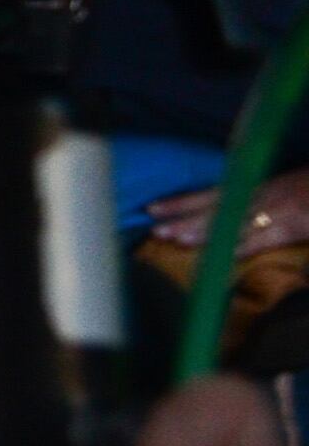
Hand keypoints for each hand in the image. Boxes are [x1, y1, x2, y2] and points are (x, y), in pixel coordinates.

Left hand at [144, 168, 308, 262]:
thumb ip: (255, 198)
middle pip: (214, 208)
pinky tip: (219, 260)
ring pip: (232, 224)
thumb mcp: (281, 187)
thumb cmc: (308, 186)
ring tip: (176, 240)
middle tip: (154, 229)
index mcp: (257, 185)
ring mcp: (277, 211)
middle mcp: (261, 195)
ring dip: (203, 233)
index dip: (181, 201)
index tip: (152, 208)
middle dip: (183, 219)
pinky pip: (261, 241)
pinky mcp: (293, 227)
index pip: (211, 194)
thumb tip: (220, 211)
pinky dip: (239, 250)